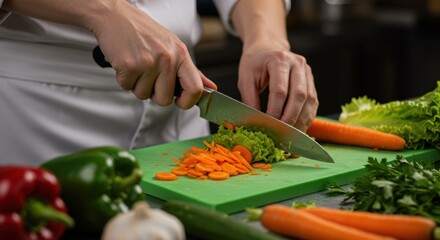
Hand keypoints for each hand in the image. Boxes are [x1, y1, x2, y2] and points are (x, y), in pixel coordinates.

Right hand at [87, 1, 215, 108]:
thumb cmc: (144, 32)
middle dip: (154, 93)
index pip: (195, 88)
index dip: (188, 102)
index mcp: (181, 54)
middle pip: (165, 99)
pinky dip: (124, 79)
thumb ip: (191, 71)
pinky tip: (126, 63)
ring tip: (136, 65)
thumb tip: (210, 87)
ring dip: (137, 85)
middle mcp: (167, 58)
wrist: (115, 17)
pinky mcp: (130, 65)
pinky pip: (127, 88)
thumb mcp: (173, 47)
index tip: (179, 102)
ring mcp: (149, 62)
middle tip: (149, 76)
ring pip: (144, 95)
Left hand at [237, 44, 317, 131]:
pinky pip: (313, 102)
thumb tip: (255, 122)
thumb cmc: (255, 64)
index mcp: (279, 60)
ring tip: (291, 135)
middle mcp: (297, 64)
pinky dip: (307, 117)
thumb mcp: (246, 78)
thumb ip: (250, 99)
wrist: (267, 49)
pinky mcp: (311, 81)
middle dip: (290, 118)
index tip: (268, 125)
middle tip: (281, 133)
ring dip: (301, 120)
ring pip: (310, 100)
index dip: (275, 110)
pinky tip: (299, 128)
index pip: (280, 90)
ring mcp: (307, 72)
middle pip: (299, 95)